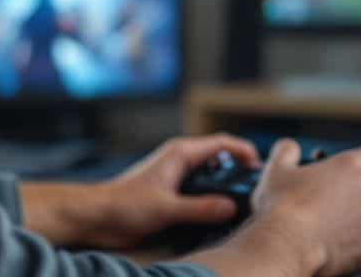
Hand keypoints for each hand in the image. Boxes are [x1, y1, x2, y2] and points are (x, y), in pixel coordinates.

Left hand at [86, 133, 259, 248]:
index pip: (223, 143)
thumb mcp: (167, 208)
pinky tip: (219, 216)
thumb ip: (201, 208)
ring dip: (225, 188)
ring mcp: (176, 177)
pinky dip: (212, 199)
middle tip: (256, 190)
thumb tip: (231, 207)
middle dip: (239, 172)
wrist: (98, 216)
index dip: (245, 151)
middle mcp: (180, 161)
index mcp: (181, 154)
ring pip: (211, 177)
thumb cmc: (125, 205)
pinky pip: (200, 192)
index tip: (262, 167)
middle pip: (220, 159)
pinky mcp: (172, 193)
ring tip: (242, 205)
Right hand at [244, 139, 360, 276]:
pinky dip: (360, 251)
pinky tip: (340, 249)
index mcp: (351, 168)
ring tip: (339, 232)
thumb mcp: (277, 168)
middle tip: (348, 208)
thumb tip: (290, 148)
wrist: (285, 245)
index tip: (358, 174)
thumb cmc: (282, 204)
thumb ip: (287, 151)